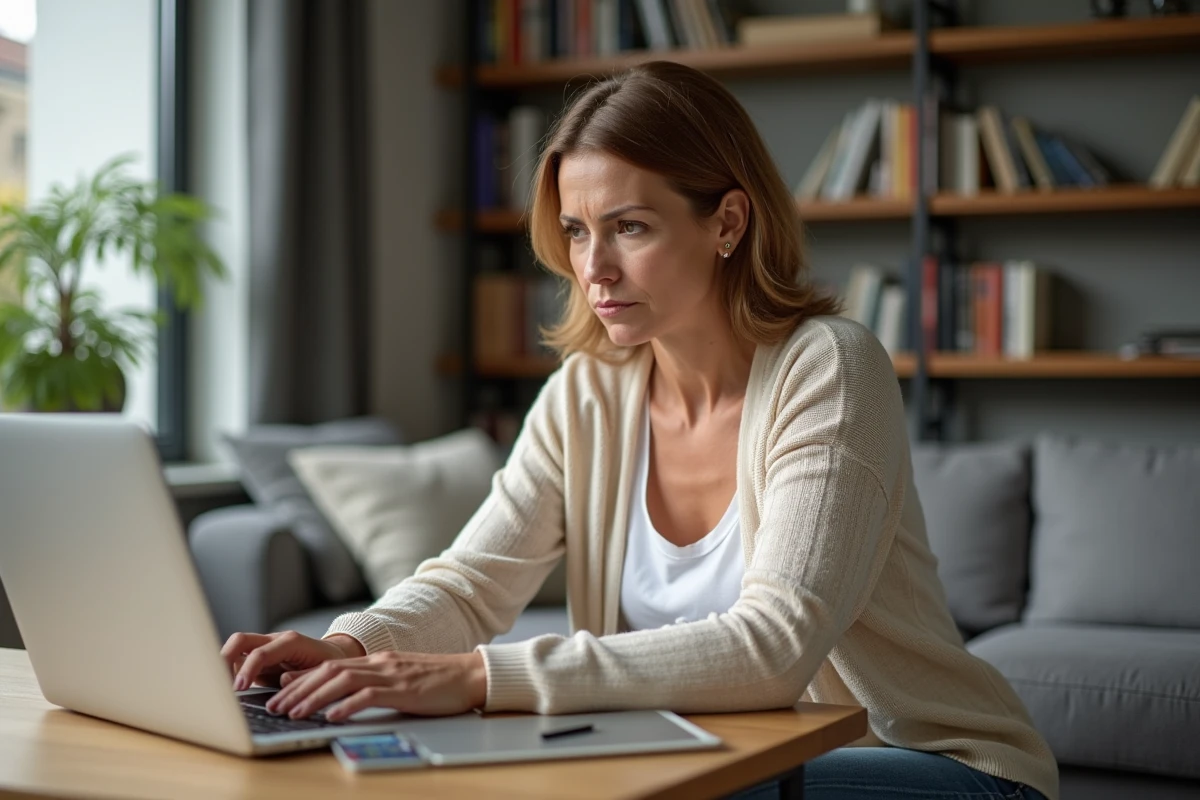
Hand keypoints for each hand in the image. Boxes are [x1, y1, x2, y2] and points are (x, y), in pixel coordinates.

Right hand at [221, 630, 365, 690]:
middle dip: (225, 660)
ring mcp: (264, 648)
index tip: (239, 688)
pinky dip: (229, 674)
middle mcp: (274, 641)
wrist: (334, 656)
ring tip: (221, 691)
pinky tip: (228, 692)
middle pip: (240, 640)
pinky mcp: (258, 660)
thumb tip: (283, 681)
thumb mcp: (323, 670)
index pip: (261, 652)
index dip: (248, 670)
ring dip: (223, 667)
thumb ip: (304, 675)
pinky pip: (238, 662)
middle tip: (221, 687)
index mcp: (291, 642)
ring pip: (235, 649)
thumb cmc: (330, 663)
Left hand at [265, 650, 487, 721]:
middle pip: (329, 671)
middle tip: (275, 706)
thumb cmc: (438, 681)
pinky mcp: (404, 689)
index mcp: (377, 660)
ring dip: (314, 697)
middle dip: (298, 689)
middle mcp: (379, 663)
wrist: (471, 675)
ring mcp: (391, 674)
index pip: (330, 665)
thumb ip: (372, 683)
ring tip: (293, 713)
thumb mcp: (399, 678)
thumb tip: (342, 698)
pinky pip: (369, 695)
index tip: (280, 692)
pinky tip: (332, 716)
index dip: (302, 678)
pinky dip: (347, 705)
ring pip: (342, 681)